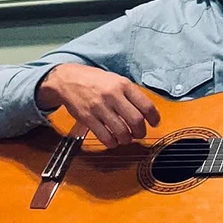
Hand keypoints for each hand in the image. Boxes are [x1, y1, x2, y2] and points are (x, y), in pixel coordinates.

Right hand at [36, 64, 159, 148]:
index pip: (146, 105)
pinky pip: (105, 137)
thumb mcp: (116, 80)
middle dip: (141, 132)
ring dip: (127, 139)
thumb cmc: (95, 81)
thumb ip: (132, 95)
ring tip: (125, 137)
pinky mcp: (87, 118)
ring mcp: (99, 107)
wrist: (68, 80)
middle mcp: (112, 95)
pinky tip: (113, 140)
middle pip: (136, 121)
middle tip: (139, 134)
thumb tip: (149, 113)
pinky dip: (112, 143)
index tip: (155, 123)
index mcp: (123, 85)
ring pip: (122, 132)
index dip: (154, 118)